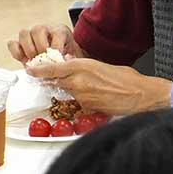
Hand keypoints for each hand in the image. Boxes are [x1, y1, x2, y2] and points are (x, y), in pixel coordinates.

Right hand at [7, 24, 79, 63]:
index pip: (57, 33)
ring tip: (34, 60)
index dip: (56, 46)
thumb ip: (70, 58)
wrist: (59, 60)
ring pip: (24, 33)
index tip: (58, 57)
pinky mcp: (20, 43)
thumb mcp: (73, 58)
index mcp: (60, 31)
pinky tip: (24, 60)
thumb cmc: (67, 58)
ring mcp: (30, 35)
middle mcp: (44, 29)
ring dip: (28, 49)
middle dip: (40, 47)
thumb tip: (65, 59)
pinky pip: (12, 43)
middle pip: (38, 30)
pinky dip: (16, 52)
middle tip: (44, 59)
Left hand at [24, 58, 155, 115]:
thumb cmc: (130, 80)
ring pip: (70, 94)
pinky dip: (86, 102)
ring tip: (97, 91)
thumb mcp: (105, 67)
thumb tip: (76, 67)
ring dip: (77, 93)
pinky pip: (80, 105)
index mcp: (83, 65)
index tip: (30, 70)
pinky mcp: (87, 107)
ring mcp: (81, 95)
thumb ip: (87, 68)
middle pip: (58, 82)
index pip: (53, 68)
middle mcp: (78, 80)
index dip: (39, 70)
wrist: (142, 95)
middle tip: (70, 82)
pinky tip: (102, 99)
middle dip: (59, 82)